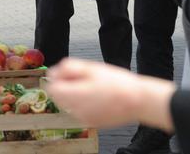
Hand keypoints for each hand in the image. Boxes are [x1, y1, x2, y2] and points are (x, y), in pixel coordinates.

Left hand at [46, 58, 175, 131]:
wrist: (138, 101)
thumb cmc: (118, 83)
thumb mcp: (90, 67)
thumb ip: (67, 68)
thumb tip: (53, 72)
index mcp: (73, 95)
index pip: (51, 88)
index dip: (58, 78)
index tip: (68, 73)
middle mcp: (76, 110)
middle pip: (58, 97)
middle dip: (65, 86)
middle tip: (82, 78)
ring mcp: (83, 118)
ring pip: (69, 104)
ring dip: (74, 94)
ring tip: (93, 87)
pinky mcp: (92, 122)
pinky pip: (80, 111)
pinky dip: (84, 103)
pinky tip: (98, 96)